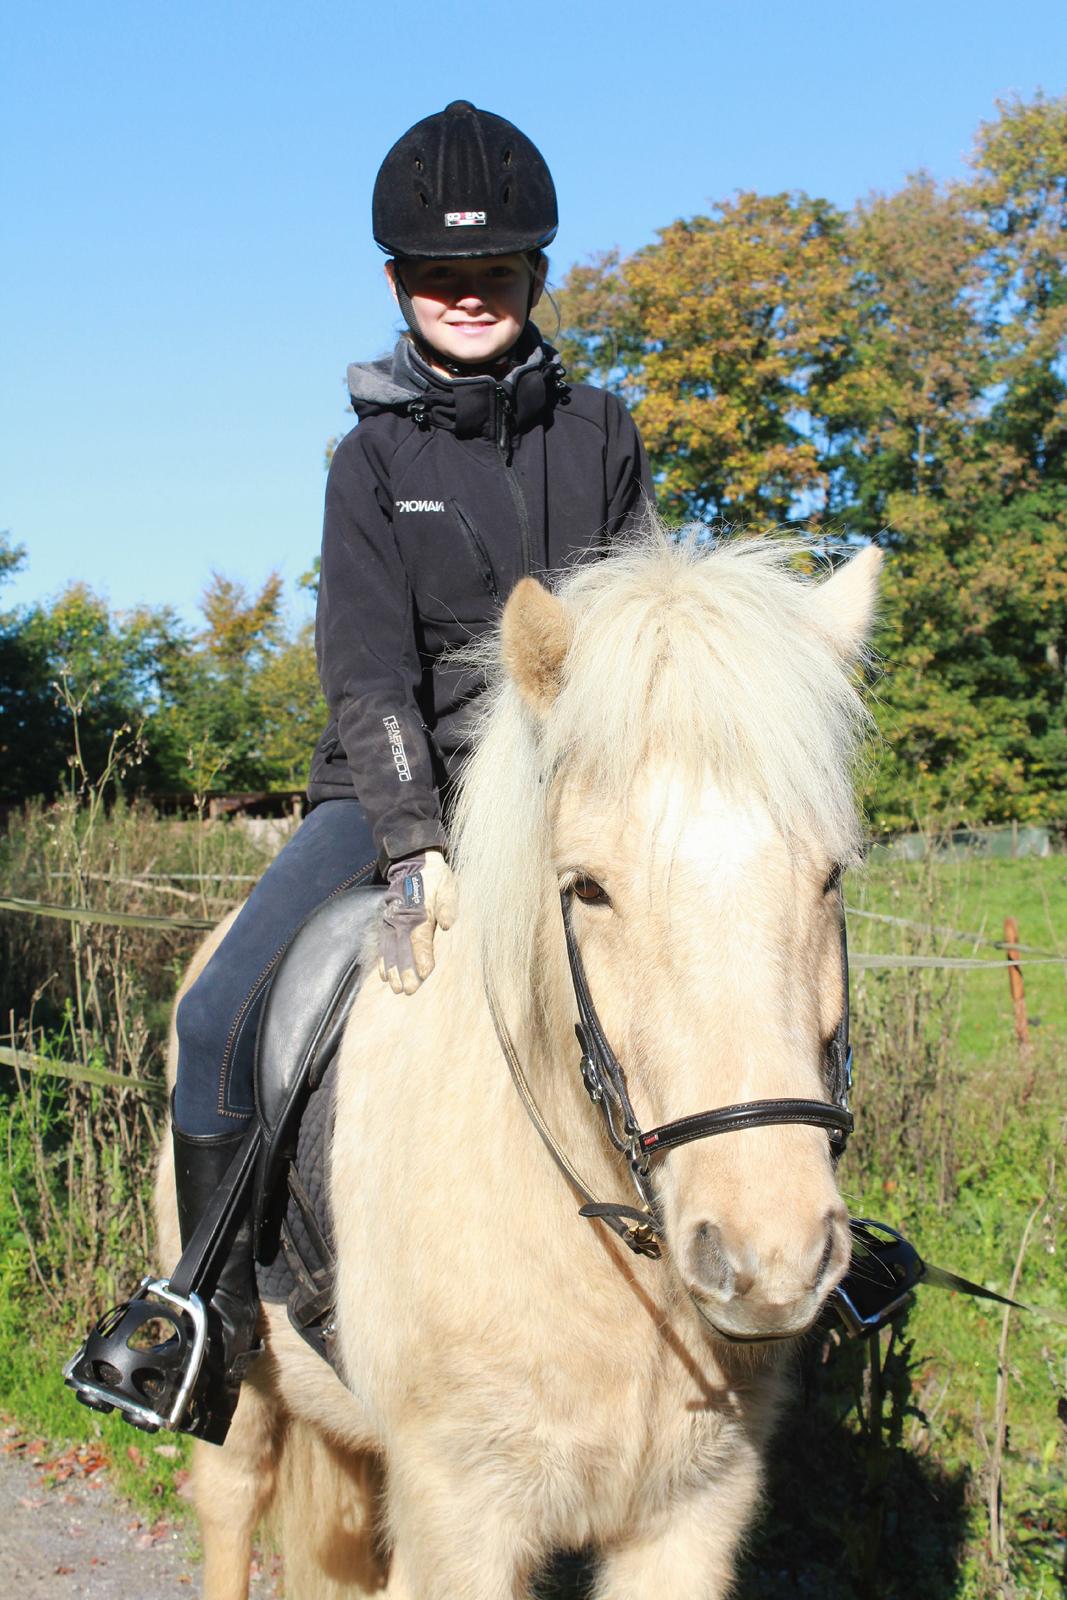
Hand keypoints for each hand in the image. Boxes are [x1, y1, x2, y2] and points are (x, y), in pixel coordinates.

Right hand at [378, 850, 457, 995]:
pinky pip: (383, 944)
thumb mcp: (449, 887)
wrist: (415, 863)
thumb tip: (448, 925)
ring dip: (392, 969)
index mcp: (419, 909)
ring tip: (396, 988)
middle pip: (402, 946)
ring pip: (390, 947)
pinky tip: (384, 976)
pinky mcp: (387, 922)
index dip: (421, 955)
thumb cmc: (437, 879)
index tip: (425, 974)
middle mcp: (401, 916)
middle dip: (405, 969)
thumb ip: (449, 906)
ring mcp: (391, 919)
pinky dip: (383, 960)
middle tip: (408, 990)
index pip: (419, 936)